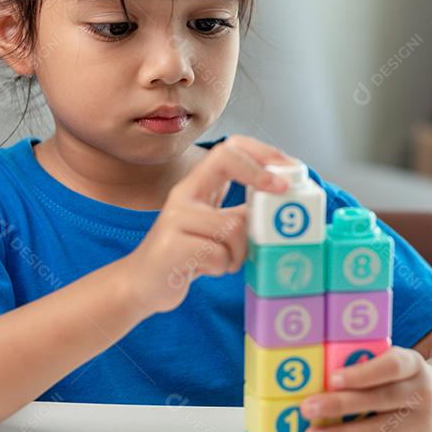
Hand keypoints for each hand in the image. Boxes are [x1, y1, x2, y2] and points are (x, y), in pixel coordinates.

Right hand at [127, 135, 292, 314]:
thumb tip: (285, 206)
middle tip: (282, 192)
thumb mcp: (214, 225)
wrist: (143, 284)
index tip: (288, 168)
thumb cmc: (187, 253)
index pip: (227, 148)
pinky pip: (219, 254)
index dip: (260, 152)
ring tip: (228, 260)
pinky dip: (223, 267)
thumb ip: (241, 213)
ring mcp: (175, 218)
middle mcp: (184, 195)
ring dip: (241, 250)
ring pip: (233, 224)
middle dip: (260, 174)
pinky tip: (207, 270)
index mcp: (197, 185)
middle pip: (225, 160)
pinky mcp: (172, 247)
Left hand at [299, 347, 431, 431]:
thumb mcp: (394, 360)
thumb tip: (322, 376)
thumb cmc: (403, 378)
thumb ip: (367, 364)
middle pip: (379, 399)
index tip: (333, 378)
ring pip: (379, 430)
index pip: (390, 367)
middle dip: (340, 405)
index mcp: (413, 365)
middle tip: (309, 409)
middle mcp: (422, 393)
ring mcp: (422, 422)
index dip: (362, 373)